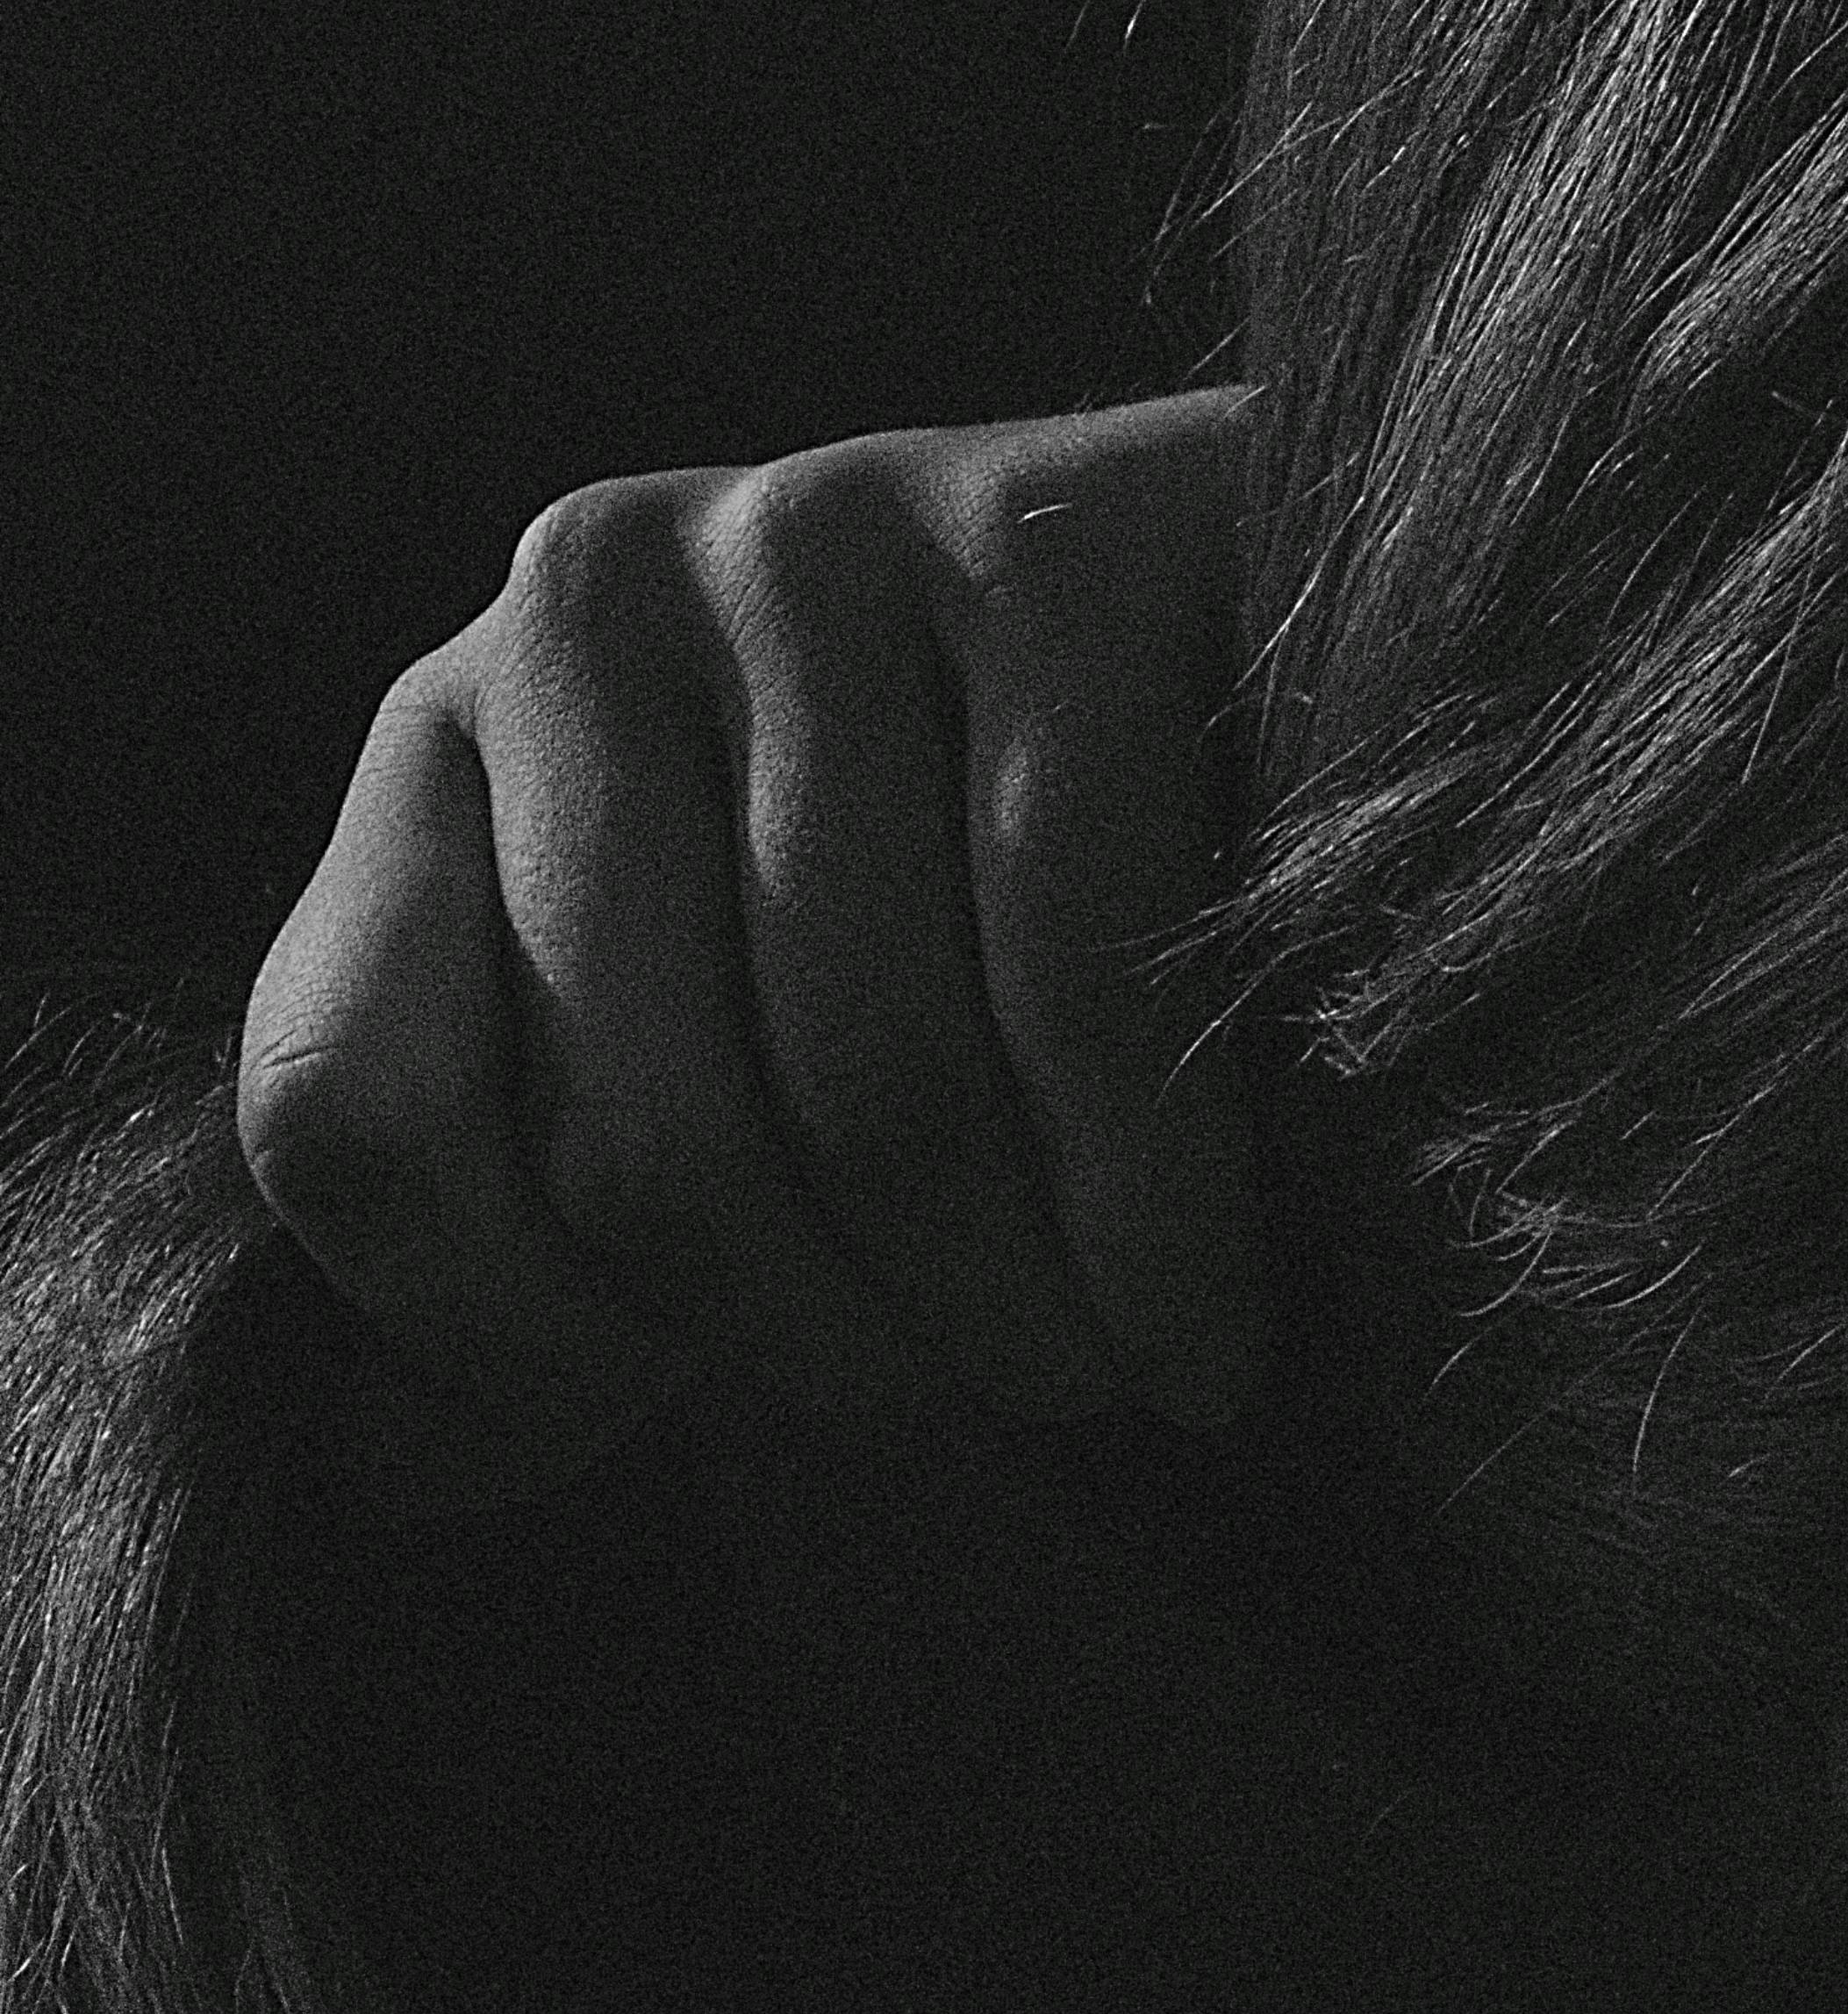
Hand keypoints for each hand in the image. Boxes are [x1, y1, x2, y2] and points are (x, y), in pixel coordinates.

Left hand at [237, 390, 1268, 1486]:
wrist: (1334, 640)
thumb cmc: (1004, 890)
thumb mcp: (738, 1038)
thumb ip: (562, 1220)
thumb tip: (391, 1471)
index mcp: (453, 736)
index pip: (347, 1111)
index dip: (506, 1335)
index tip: (691, 1413)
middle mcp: (586, 599)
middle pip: (642, 1141)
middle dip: (835, 1352)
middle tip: (982, 1399)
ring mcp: (817, 543)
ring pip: (870, 1086)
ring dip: (1009, 1319)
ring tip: (1102, 1375)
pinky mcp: (1060, 547)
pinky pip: (1078, 987)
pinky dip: (1152, 1231)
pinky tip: (1200, 1340)